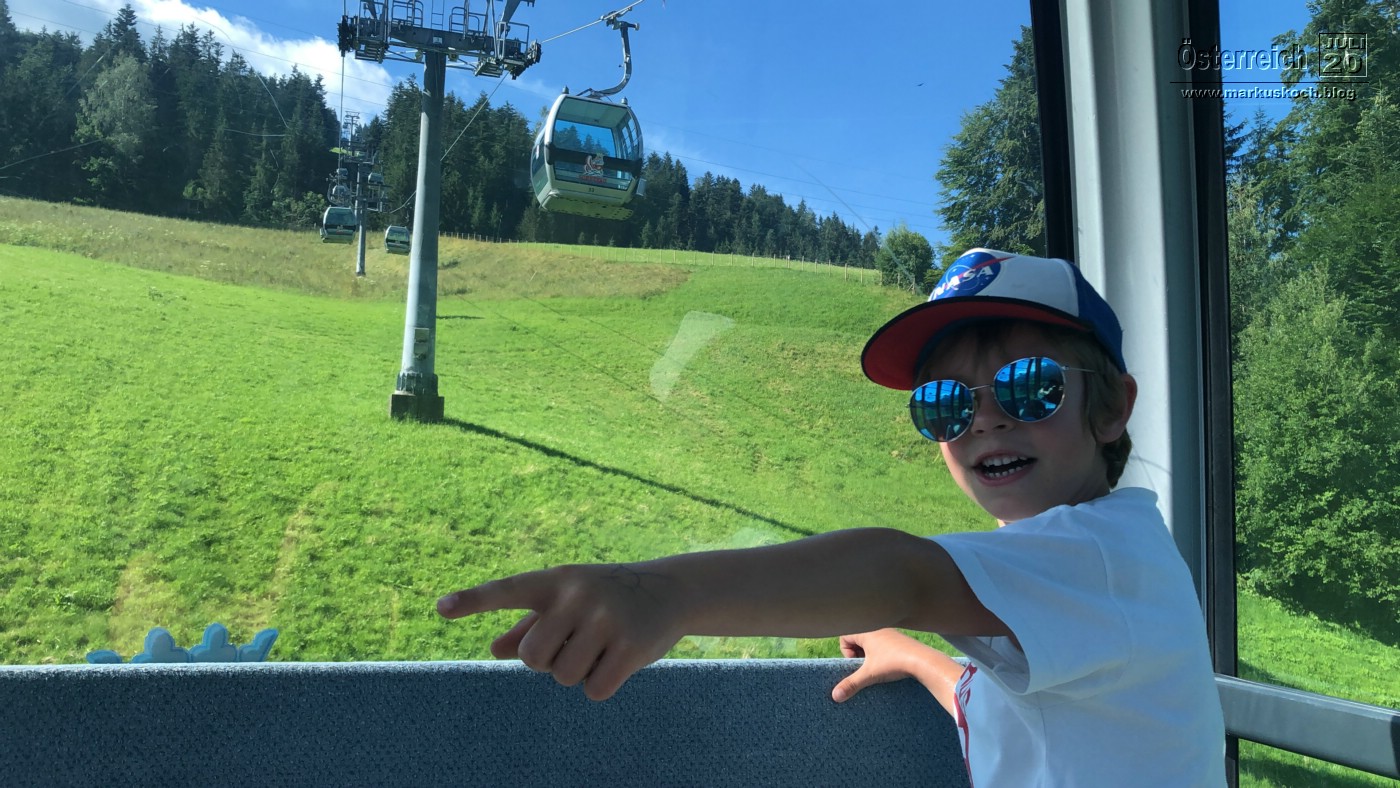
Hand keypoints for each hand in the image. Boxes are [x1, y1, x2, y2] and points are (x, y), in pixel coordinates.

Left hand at [437, 563, 686, 700]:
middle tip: (573, 644)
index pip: (508, 590)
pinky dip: (602, 684)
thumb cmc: (606, 597)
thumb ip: (529, 625)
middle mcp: (578, 595)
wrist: (670, 589)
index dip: (474, 601)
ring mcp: (606, 619)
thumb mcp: (567, 601)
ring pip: (563, 676)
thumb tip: (493, 650)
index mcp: (555, 580)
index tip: (441, 608)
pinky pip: (595, 689)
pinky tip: (618, 661)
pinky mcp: (631, 646)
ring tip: (599, 648)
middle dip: (547, 661)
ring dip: (577, 673)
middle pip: (532, 656)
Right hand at [831, 628, 932, 702]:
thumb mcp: (870, 674)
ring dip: (870, 656)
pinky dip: (882, 654)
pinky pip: (883, 644)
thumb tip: (834, 696)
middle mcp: (877, 628)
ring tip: (878, 668)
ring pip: (871, 643)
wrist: (923, 661)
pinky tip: (890, 666)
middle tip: (866, 667)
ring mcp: (889, 633)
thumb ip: (851, 684)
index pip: (845, 637)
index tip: (857, 664)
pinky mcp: (899, 639)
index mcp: (866, 631)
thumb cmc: (894, 663)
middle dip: (858, 655)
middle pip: (857, 640)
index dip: (846, 653)